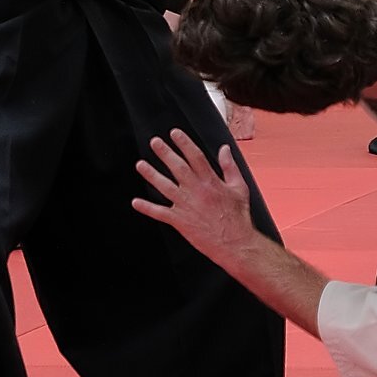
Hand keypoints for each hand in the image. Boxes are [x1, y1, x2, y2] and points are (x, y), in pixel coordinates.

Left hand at [132, 128, 254, 264]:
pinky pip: (160, 213)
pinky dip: (147, 208)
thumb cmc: (238, 217)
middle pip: (177, 167)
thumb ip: (229, 166)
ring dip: (151, 175)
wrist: (235, 243)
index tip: (175, 133)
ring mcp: (186, 206)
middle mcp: (196, 191)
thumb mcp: (239, 187)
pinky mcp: (180, 221)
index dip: (184, 143)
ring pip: (164, 187)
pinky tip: (136, 202)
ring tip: (140, 165)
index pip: (195, 156)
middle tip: (154, 142)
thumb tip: (224, 149)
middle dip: (164, 153)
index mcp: (210, 181)